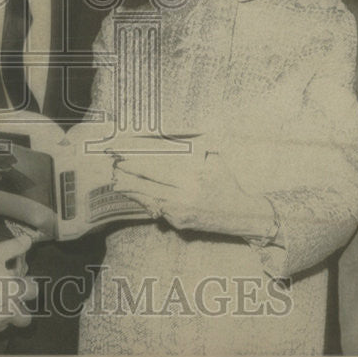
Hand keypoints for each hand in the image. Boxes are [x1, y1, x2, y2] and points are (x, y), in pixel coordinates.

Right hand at [0, 235, 37, 337]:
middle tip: (12, 298)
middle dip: (22, 308)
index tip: (22, 281)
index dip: (29, 284)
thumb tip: (28, 240)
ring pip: (8, 325)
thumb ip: (13, 247)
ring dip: (6, 316)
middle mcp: (6, 312)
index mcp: (13, 292)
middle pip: (26, 318)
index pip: (34, 291)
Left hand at [112, 151, 275, 238]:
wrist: (243, 214)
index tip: (123, 158)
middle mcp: (183, 198)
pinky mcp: (180, 224)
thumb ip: (200, 147)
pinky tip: (136, 196)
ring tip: (117, 183)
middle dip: (128, 177)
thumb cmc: (228, 184)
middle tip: (114, 169)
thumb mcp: (216, 161)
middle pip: (148, 186)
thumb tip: (184, 132)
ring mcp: (180, 213)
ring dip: (133, 192)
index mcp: (190, 179)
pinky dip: (147, 202)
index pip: (156, 170)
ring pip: (150, 200)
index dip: (137, 163)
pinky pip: (159, 211)